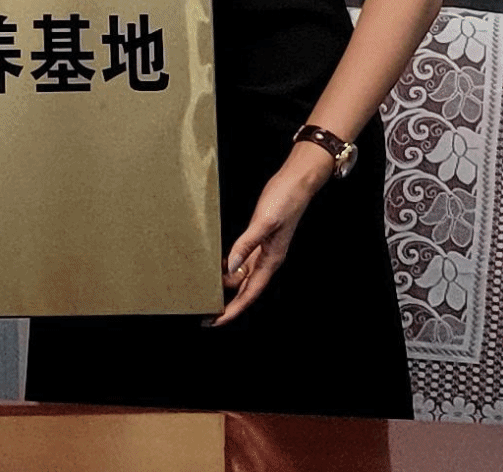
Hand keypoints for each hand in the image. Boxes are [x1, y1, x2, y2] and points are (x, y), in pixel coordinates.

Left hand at [213, 160, 320, 326]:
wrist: (297, 182)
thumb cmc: (284, 200)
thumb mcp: (263, 223)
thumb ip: (246, 245)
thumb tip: (231, 266)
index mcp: (270, 261)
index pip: (248, 294)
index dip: (232, 310)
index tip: (216, 322)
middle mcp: (267, 259)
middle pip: (244, 289)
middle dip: (227, 303)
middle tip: (205, 311)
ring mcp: (263, 249)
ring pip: (242, 274)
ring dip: (226, 284)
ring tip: (206, 290)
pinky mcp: (259, 237)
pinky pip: (242, 258)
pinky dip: (229, 265)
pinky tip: (217, 264)